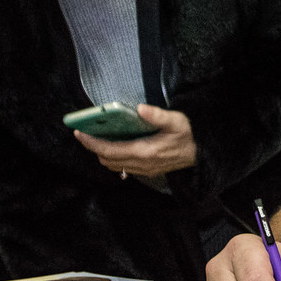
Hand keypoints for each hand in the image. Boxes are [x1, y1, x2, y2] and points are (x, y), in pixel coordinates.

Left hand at [74, 104, 196, 177]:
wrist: (201, 154)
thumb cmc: (188, 135)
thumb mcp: (176, 121)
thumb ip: (158, 115)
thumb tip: (140, 109)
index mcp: (145, 151)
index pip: (110, 150)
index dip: (92, 143)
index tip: (79, 133)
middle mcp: (141, 164)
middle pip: (107, 159)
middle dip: (93, 147)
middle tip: (85, 133)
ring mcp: (143, 170)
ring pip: (113, 165)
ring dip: (102, 153)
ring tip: (96, 138)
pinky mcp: (145, 171)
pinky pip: (122, 167)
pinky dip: (112, 158)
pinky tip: (113, 146)